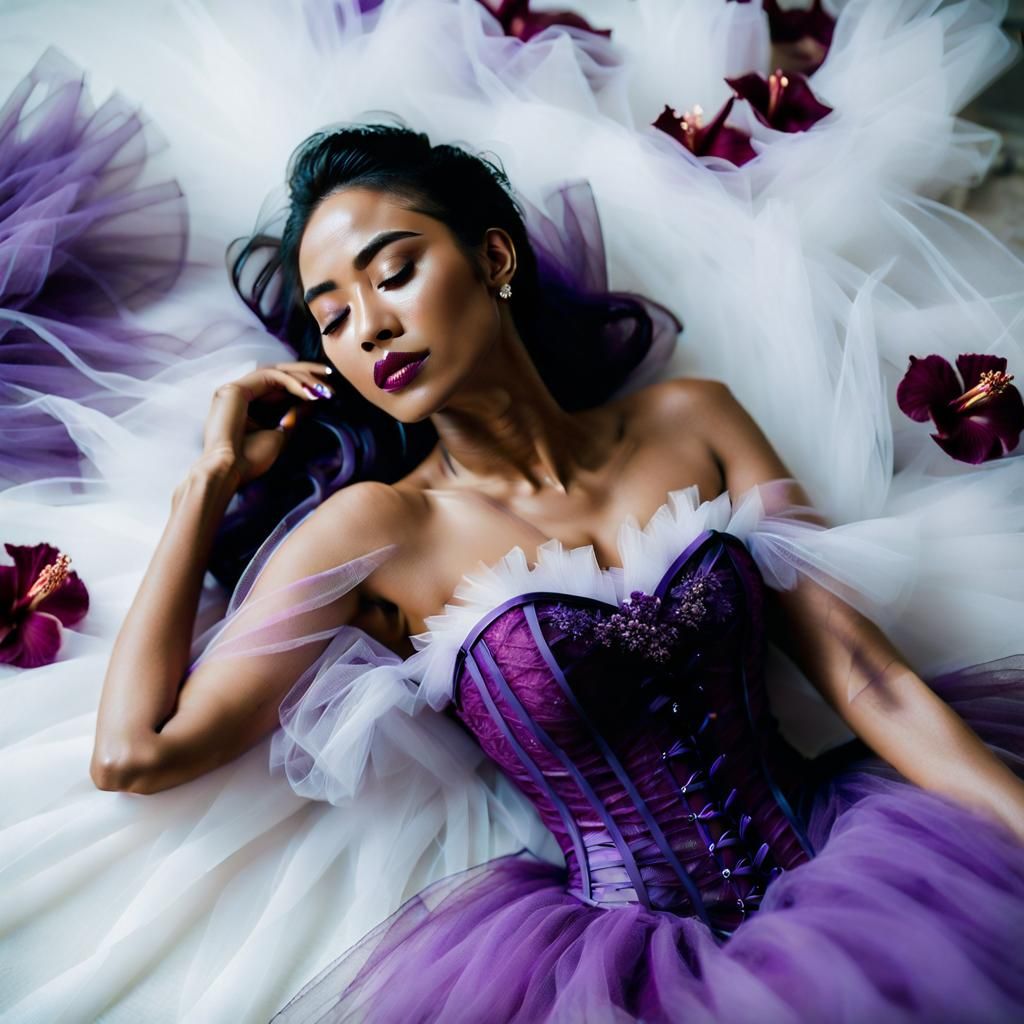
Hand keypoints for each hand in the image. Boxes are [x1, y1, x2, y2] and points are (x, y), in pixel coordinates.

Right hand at [197, 361, 334, 487]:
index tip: (329, 391)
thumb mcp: (280, 435)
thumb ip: (293, 416)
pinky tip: (308, 393)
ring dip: (302, 377)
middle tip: (330, 374)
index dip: (304, 383)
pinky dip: (292, 382)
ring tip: (323, 389)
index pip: (279, 384)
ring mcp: (236, 388)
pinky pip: (270, 376)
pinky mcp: (234, 388)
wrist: (229, 471)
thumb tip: (312, 400)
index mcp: (248, 404)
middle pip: (278, 372)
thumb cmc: (250, 460)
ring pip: (275, 371)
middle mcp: (241, 393)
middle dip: (306, 371)